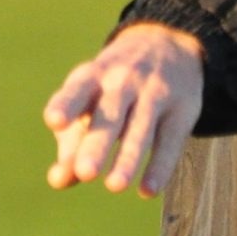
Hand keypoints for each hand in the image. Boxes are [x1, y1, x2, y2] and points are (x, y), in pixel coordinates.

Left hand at [43, 24, 205, 196]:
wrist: (168, 44)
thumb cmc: (113, 87)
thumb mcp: (90, 100)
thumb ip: (72, 141)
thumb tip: (58, 181)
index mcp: (93, 76)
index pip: (78, 90)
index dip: (66, 104)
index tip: (53, 122)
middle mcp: (124, 81)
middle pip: (110, 114)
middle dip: (97, 144)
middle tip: (85, 173)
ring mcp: (155, 93)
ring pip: (141, 129)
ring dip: (128, 158)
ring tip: (114, 186)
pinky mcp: (182, 110)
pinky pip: (170, 141)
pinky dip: (160, 166)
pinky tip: (147, 191)